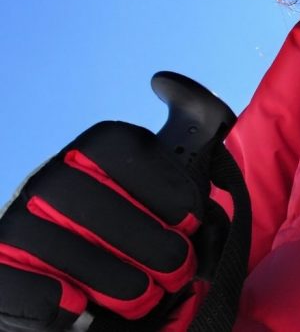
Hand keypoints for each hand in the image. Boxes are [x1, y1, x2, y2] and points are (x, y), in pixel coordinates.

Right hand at [0, 121, 211, 330]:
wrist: (94, 294)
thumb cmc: (143, 234)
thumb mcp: (172, 183)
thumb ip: (190, 134)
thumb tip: (167, 81)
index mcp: (92, 151)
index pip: (119, 147)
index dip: (162, 187)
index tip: (188, 220)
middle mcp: (49, 178)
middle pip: (93, 199)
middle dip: (148, 243)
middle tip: (177, 270)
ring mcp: (18, 222)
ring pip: (66, 247)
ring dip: (119, 280)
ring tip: (145, 296)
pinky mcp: (0, 268)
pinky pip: (31, 289)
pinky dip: (67, 304)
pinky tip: (86, 307)